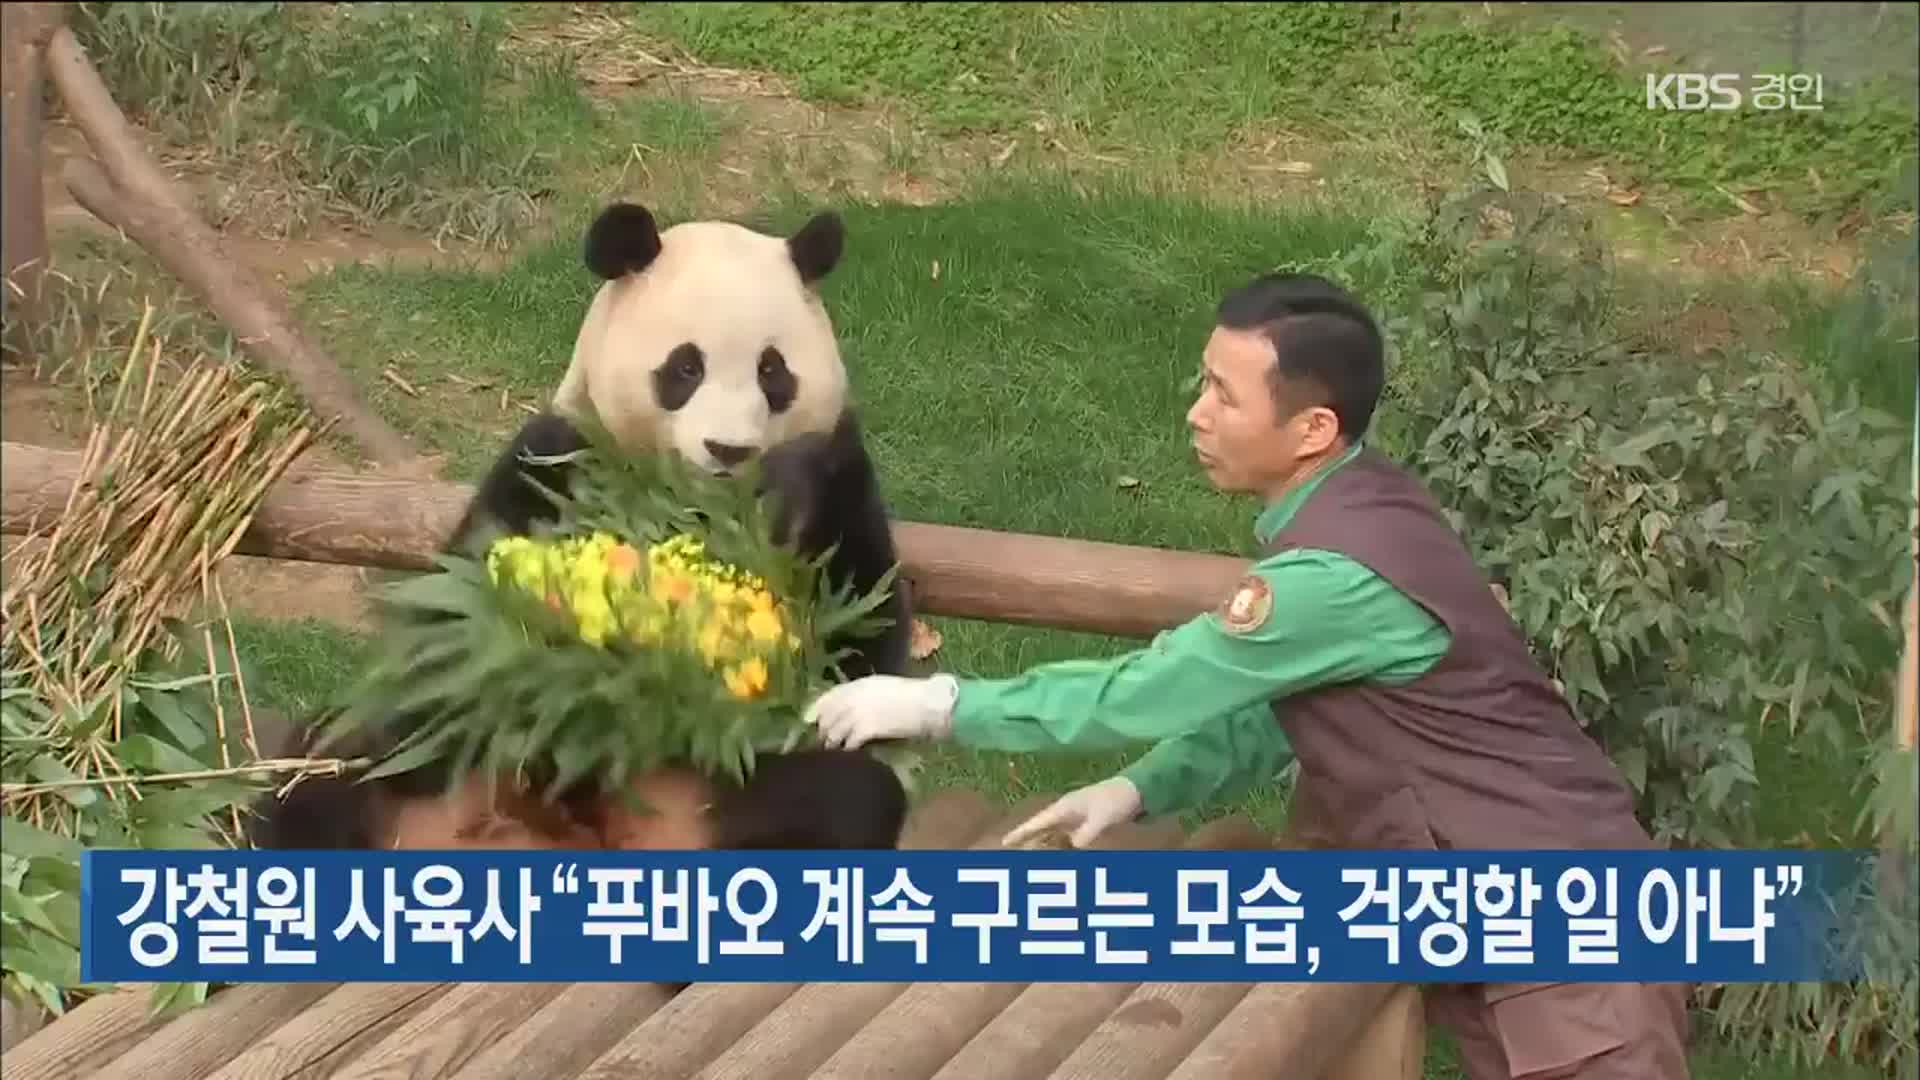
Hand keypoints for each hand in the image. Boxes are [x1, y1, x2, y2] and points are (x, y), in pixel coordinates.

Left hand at [804, 674, 958, 749]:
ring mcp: (857, 713)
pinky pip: (848, 744)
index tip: (815, 724)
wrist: (928, 703)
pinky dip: (847, 753)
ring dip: (832, 746)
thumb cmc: (913, 695)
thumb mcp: (884, 688)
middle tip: (823, 745)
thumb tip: (853, 710)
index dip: (818, 713)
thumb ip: (865, 696)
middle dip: (823, 733)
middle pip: (826, 718)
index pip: (827, 698)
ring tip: (833, 757)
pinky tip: (851, 760)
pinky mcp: (865, 730)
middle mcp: (852, 697)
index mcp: (858, 685)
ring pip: (833, 733)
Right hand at [1001, 776, 1143, 848]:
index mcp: (1064, 808)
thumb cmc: (1115, 801)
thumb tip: (1073, 848)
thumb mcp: (1101, 819)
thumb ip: (1086, 834)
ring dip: (1042, 846)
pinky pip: (1065, 838)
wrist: (1134, 791)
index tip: (1004, 842)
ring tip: (1029, 860)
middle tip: (1014, 857)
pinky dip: (1058, 848)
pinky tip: (1056, 857)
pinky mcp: (1084, 824)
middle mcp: (1065, 813)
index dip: (1020, 832)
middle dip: (1027, 842)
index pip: (1037, 822)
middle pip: (1040, 830)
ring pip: (1052, 835)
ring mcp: (1074, 818)